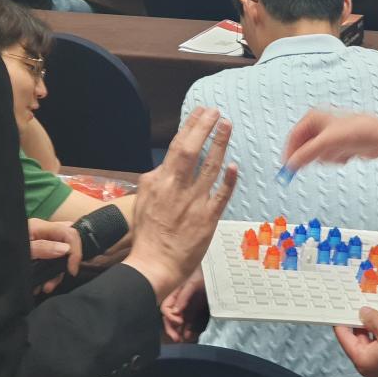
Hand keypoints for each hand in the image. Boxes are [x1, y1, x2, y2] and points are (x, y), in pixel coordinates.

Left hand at [27, 218, 81, 293]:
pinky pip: (48, 262)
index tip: (71, 270)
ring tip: (46, 288)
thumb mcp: (22, 250)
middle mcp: (43, 233)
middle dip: (65, 264)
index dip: (75, 251)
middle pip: (67, 244)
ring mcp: (40, 243)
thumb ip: (43, 248)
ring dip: (55, 274)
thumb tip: (66, 249)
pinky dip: (47, 275)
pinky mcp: (35, 254)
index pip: (69, 233)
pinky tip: (39, 287)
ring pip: (59, 256)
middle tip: (59, 280)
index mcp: (41, 227)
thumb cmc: (0, 250)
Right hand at [122, 107, 236, 303]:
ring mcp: (193, 202)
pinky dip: (228, 180)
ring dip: (219, 144)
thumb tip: (164, 166)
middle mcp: (176, 188)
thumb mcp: (143, 200)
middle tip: (215, 112)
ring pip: (209, 167)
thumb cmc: (147, 234)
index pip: (176, 147)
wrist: (153, 264)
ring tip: (227, 126)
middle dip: (203, 127)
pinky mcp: (207, 218)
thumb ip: (156, 181)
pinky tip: (233, 166)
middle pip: (190, 150)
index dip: (189, 127)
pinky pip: (221, 195)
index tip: (200, 112)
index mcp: (158, 182)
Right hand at [161, 266, 207, 341]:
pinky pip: (188, 322)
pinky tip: (189, 335)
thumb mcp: (193, 283)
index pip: (165, 308)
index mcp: (174, 294)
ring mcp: (186, 307)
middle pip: (169, 318)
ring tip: (183, 339)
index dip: (170, 317)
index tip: (179, 321)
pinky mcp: (193, 311)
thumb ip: (183, 296)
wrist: (216, 273)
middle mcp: (178, 302)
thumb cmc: (202, 274)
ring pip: (178, 323)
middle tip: (177, 339)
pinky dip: (187, 330)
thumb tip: (175, 312)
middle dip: (171, 329)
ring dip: (179, 332)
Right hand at [282, 110, 377, 171]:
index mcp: (314, 117)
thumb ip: (306, 154)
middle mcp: (321, 125)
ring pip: (319, 154)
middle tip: (308, 166)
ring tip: (339, 152)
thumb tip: (291, 164)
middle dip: (311, 156)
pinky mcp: (340, 145)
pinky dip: (337, 159)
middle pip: (305, 146)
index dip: (290, 151)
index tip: (288, 166)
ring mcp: (331, 135)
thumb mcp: (326, 143)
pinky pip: (331, 157)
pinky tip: (348, 154)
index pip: (295, 136)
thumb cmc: (357, 131)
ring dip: (328, 157)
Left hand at [334, 308, 377, 376]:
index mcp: (364, 362)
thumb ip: (371, 319)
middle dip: (360, 328)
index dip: (342, 324)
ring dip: (373, 335)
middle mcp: (371, 373)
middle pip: (358, 345)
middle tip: (362, 312)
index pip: (345, 340)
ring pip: (371, 350)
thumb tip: (363, 314)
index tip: (339, 315)